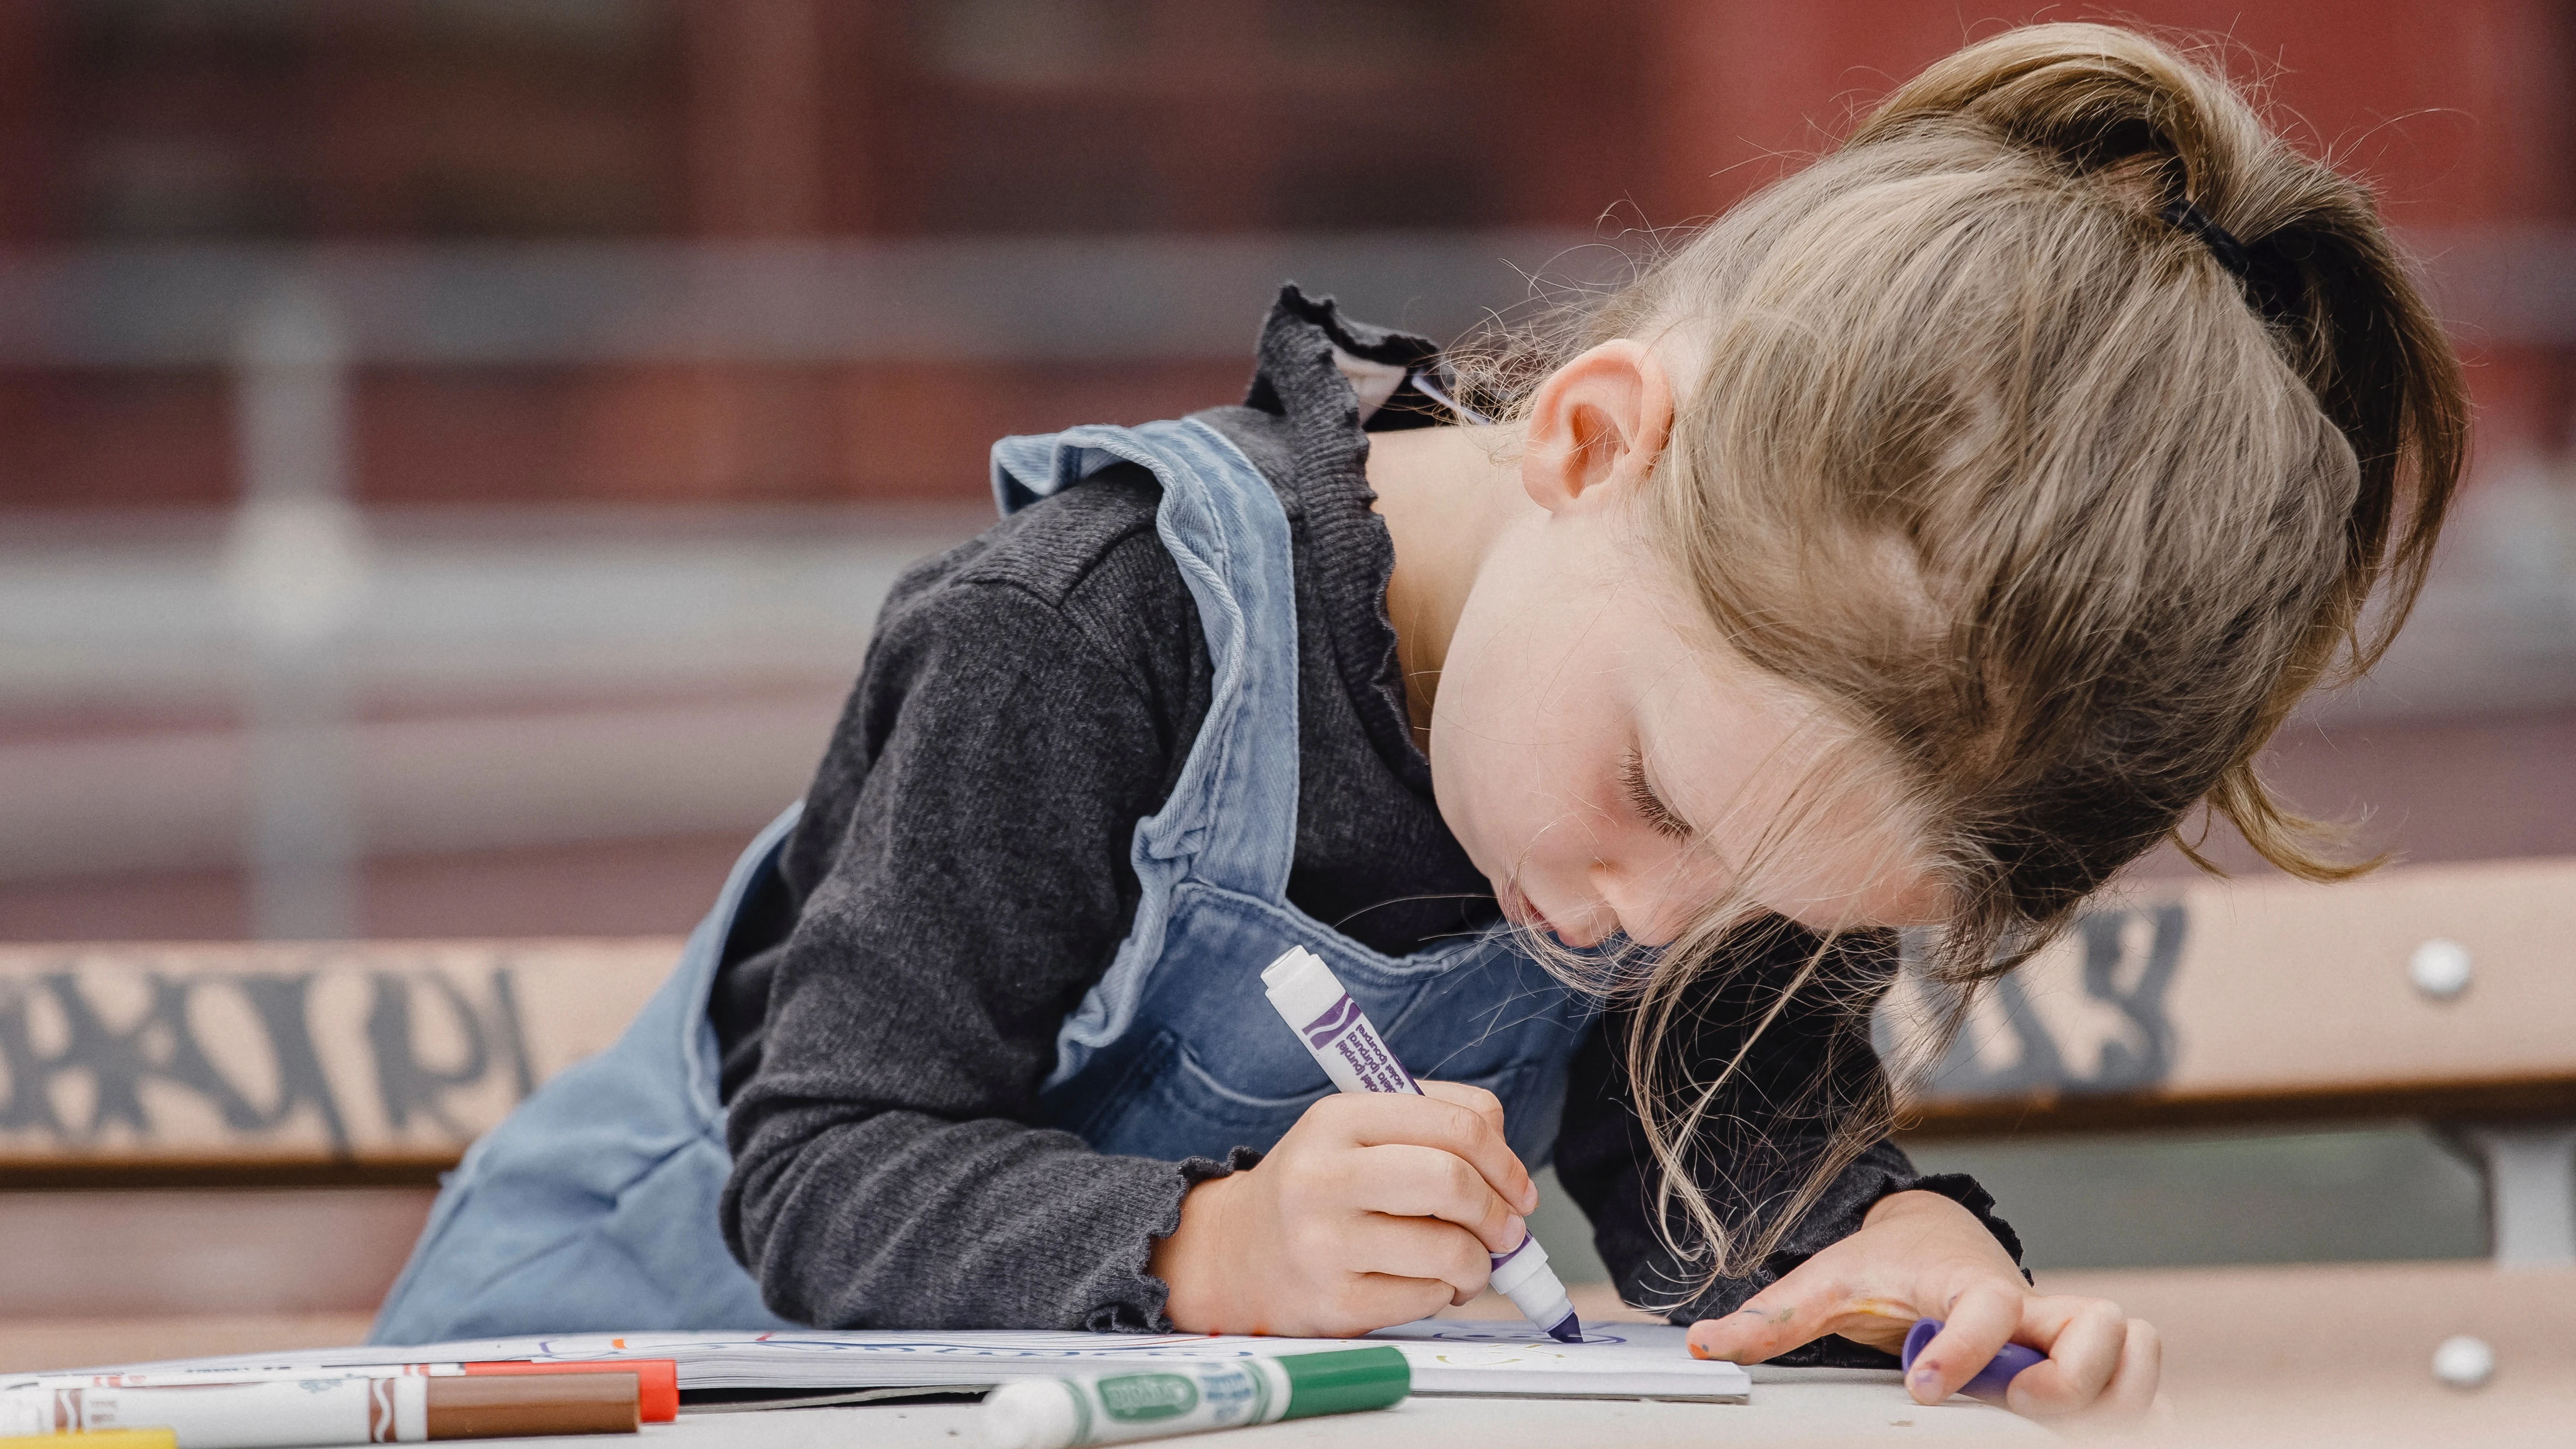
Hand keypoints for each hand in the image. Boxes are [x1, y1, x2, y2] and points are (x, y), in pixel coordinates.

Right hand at [1150, 1081, 1538, 1336]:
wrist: (1235, 1255)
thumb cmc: (1320, 1189)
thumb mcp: (1356, 1134)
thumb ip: (1432, 1126)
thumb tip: (1510, 1172)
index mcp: (1338, 1119)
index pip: (1455, 1123)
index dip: (1505, 1160)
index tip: (1518, 1189)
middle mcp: (1324, 1176)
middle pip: (1454, 1181)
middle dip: (1499, 1213)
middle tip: (1507, 1231)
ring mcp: (1324, 1243)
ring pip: (1450, 1249)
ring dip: (1478, 1263)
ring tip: (1466, 1263)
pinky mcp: (1334, 1303)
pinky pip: (1427, 1297)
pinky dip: (1443, 1294)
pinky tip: (1424, 1285)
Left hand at [1685, 1190, 2163, 1423]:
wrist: (1930, 1237)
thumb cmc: (1883, 1267)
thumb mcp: (1823, 1285)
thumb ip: (1770, 1319)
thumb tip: (1706, 1343)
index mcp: (1962, 1282)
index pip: (1985, 1307)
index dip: (1967, 1352)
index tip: (1926, 1386)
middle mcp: (2027, 1302)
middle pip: (2093, 1328)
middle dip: (2062, 1377)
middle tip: (2006, 1402)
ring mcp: (2061, 1327)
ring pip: (2136, 1345)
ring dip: (2111, 1388)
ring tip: (2047, 1414)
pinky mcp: (2083, 1353)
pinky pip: (2147, 1378)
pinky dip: (2141, 1405)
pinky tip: (2105, 1428)